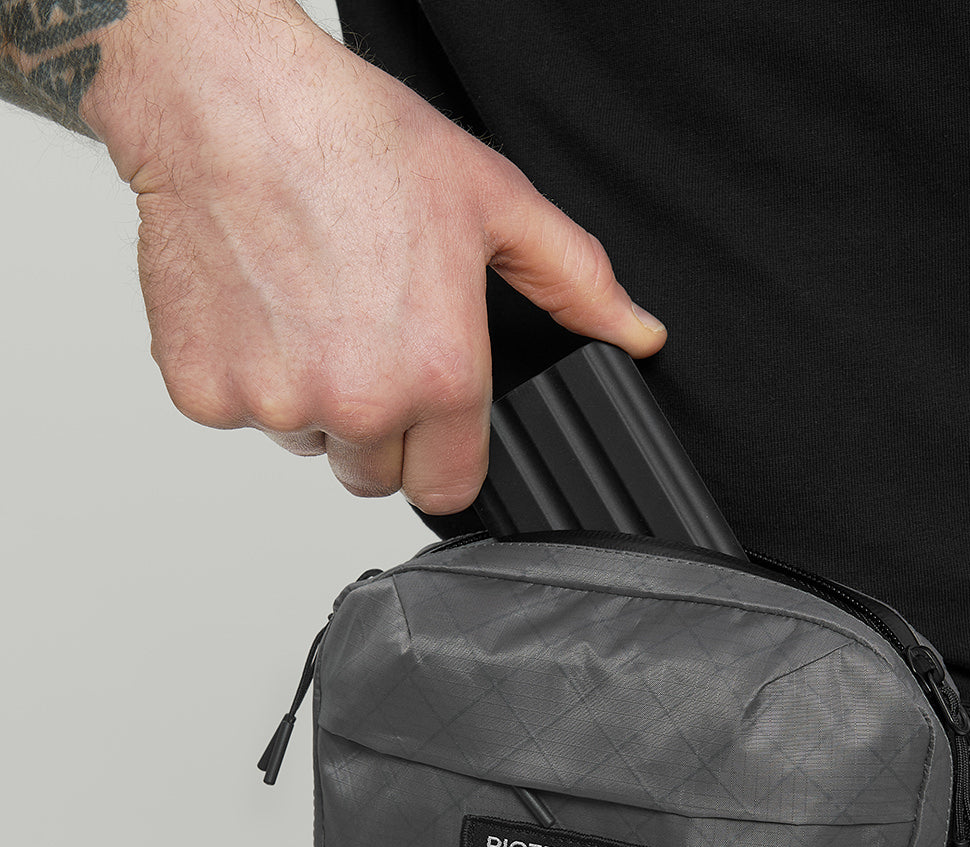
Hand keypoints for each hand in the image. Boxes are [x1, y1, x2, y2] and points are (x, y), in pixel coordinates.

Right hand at [82, 0, 665, 510]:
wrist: (230, 102)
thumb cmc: (355, 141)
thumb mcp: (496, 203)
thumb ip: (575, 282)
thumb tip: (635, 331)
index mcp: (438, 375)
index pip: (448, 491)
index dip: (443, 459)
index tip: (432, 429)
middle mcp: (359, 402)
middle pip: (374, 475)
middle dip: (376, 427)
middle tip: (367, 338)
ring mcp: (276, 402)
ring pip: (308, 442)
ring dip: (312, 399)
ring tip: (313, 308)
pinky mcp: (204, 392)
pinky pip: (239, 413)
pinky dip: (245, 374)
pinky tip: (263, 305)